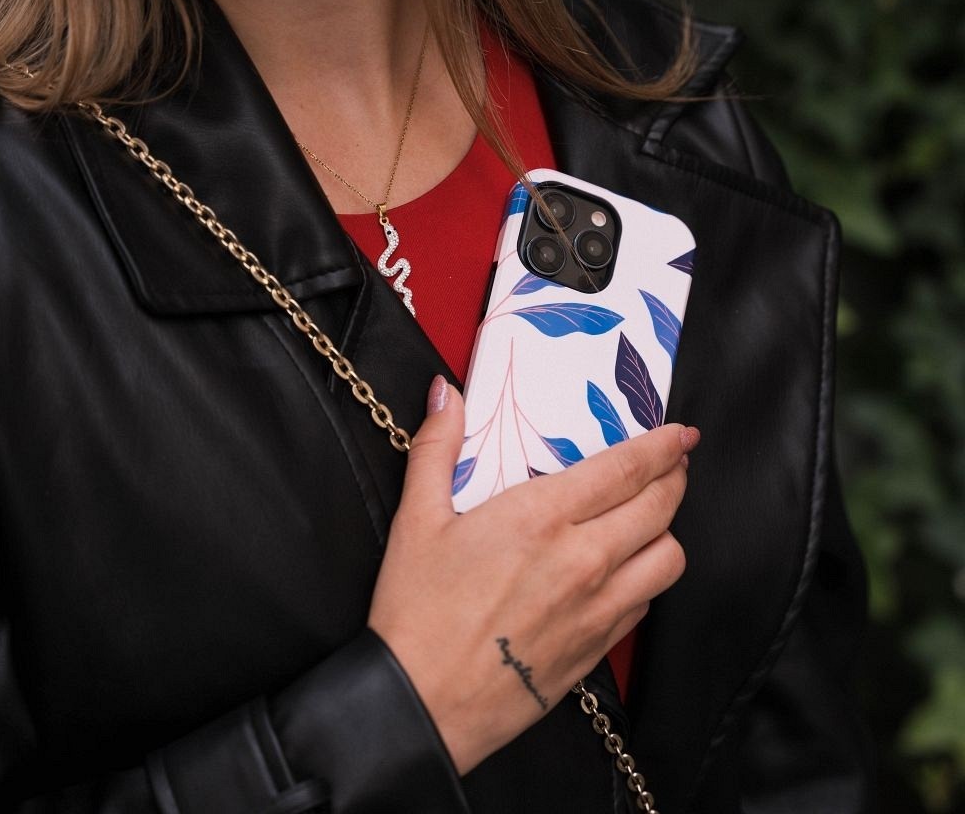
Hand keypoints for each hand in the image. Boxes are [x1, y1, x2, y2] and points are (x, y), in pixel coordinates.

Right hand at [368, 376, 696, 774]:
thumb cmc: (417, 610)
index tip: (681, 432)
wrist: (422, 705)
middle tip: (673, 464)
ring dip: (667, 529)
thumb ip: (436, 446)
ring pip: (668, 558)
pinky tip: (624, 572)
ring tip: (651, 517)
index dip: (663, 445)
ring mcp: (596, 609)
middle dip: (675, 477)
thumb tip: (444, 392)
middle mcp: (583, 560)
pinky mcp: (597, 649)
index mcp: (541, 518)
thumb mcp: (416, 518)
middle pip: (659, 507)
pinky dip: (647, 578)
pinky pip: (647, 604)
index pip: (626, 469)